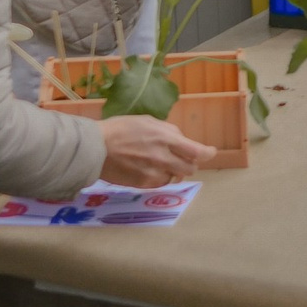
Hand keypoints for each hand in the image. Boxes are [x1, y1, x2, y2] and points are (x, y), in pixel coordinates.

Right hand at [97, 115, 214, 186]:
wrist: (95, 147)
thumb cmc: (120, 129)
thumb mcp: (148, 121)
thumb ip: (168, 132)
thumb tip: (181, 141)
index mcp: (165, 138)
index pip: (196, 151)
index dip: (207, 153)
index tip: (210, 152)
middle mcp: (163, 157)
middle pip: (190, 168)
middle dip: (190, 163)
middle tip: (183, 159)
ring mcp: (154, 173)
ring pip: (176, 177)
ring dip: (173, 171)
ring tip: (159, 162)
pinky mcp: (144, 184)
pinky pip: (160, 183)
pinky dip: (160, 177)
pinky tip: (148, 169)